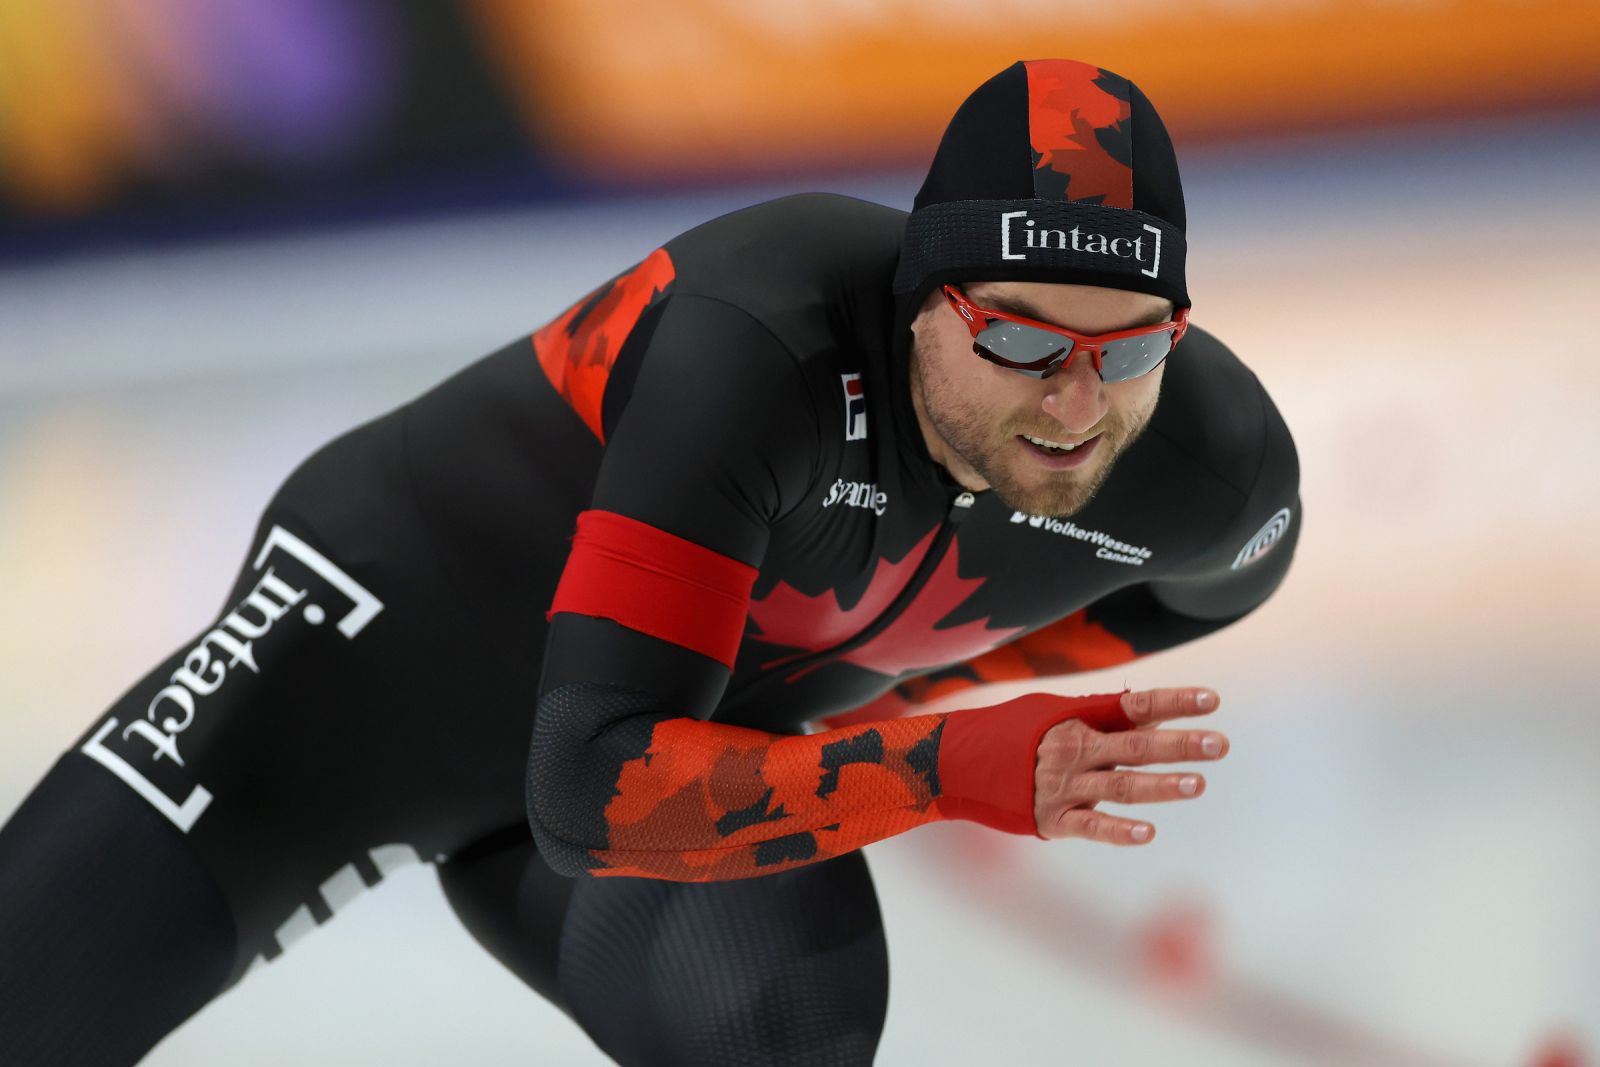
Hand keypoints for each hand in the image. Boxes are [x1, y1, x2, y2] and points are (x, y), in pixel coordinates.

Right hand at [1034, 687, 1225, 843]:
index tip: (1212, 699)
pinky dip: (1119, 831)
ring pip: (1120, 787)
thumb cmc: (1019, 734)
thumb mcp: (1055, 712)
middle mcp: (1075, 751)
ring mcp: (1064, 786)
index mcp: (1080, 719)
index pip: (1135, 706)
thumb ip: (1103, 718)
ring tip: (1197, 784)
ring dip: (1160, 786)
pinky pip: (1091, 827)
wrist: (962, 762)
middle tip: (1219, 744)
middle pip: (1136, 747)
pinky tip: (1148, 833)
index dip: (1174, 702)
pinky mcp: (1053, 819)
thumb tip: (1156, 718)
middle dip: (1179, 745)